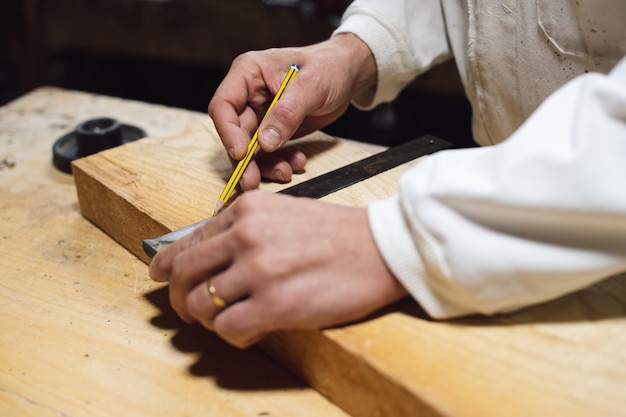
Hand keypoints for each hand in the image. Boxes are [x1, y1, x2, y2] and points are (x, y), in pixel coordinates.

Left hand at [149, 191, 407, 347]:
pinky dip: (232, 335)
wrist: (381, 248)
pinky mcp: (275, 304)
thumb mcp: (283, 214)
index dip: (167, 264)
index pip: (189, 241)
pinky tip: (249, 331)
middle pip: (184, 275)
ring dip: (207, 319)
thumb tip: (209, 258)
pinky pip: (228, 329)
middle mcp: (246, 236)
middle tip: (187, 310)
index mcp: (246, 211)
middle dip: (178, 298)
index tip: (159, 276)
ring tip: (226, 321)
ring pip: (201, 305)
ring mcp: (259, 270)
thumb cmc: (336, 233)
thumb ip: (243, 231)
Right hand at [208, 33, 376, 189]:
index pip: (224, 105)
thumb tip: (264, 143)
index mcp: (248, 73)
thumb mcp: (311, 86)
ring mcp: (261, 114)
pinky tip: (297, 162)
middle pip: (235, 132)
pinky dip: (280, 161)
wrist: (348, 73)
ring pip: (252, 148)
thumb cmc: (329, 67)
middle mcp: (249, 94)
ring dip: (265, 165)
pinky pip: (270, 152)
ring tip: (285, 173)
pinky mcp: (274, 129)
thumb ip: (286, 113)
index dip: (228, 132)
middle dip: (245, 159)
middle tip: (251, 182)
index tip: (241, 154)